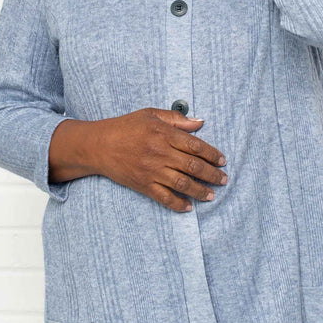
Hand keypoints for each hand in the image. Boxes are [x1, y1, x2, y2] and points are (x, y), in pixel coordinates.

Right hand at [95, 108, 227, 212]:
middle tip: (223, 179)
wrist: (99, 145)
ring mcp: (152, 171)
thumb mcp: (150, 115)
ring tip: (212, 195)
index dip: (212, 154)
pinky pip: (164, 198)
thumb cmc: (125, 127)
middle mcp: (160, 153)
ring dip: (200, 191)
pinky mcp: (143, 185)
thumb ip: (176, 119)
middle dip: (212, 174)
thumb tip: (200, 122)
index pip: (195, 145)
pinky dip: (178, 204)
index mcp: (163, 134)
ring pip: (182, 184)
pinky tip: (188, 207)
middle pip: (193, 166)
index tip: (222, 161)